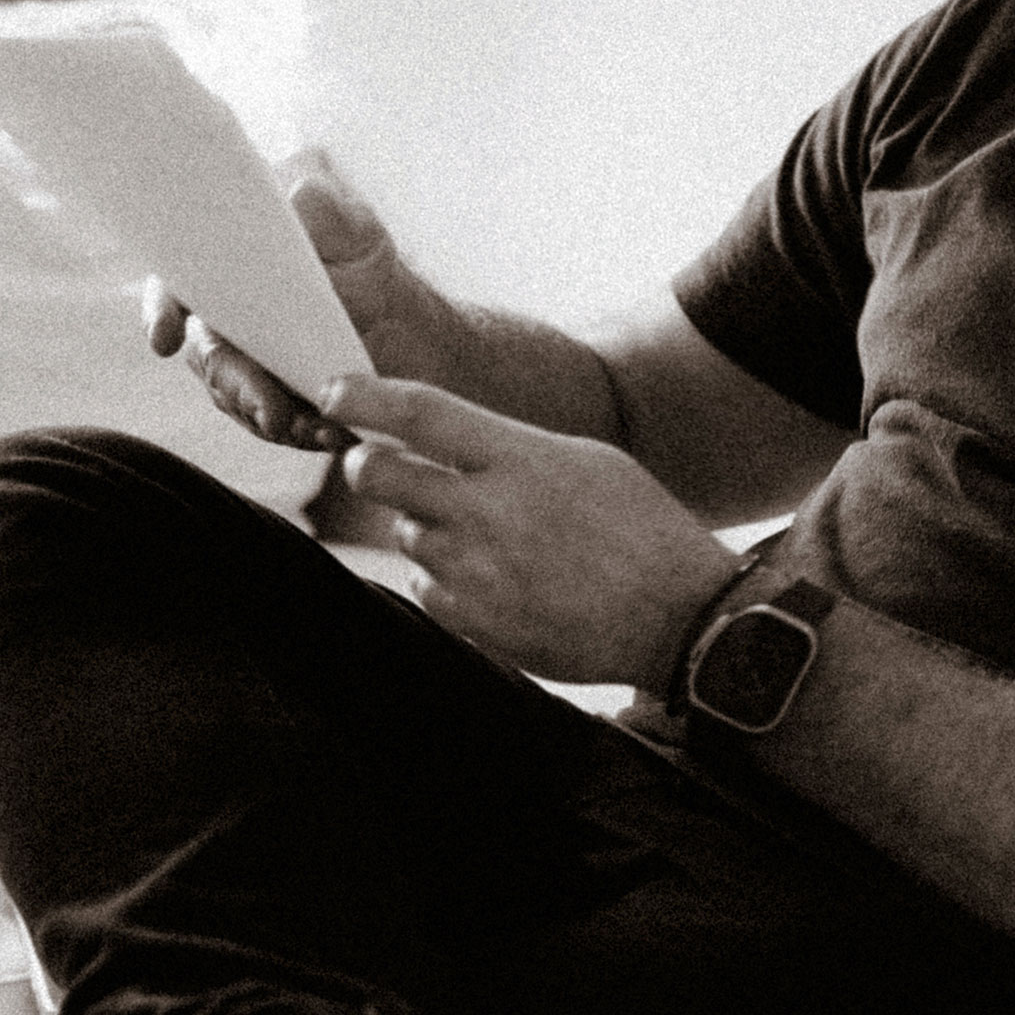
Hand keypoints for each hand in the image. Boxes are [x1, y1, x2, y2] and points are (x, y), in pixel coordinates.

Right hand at [144, 155, 461, 450]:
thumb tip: (301, 197)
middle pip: (208, 356)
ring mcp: (240, 366)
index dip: (163, 310)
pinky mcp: (268, 403)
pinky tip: (332, 434)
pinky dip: (300, 433)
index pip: (174, 284)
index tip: (166, 337)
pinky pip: (274, 426)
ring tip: (315, 427)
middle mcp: (218, 319)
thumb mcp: (349, 225)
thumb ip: (324, 209)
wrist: (394, 312)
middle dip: (235, 386)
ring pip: (238, 399)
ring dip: (272, 419)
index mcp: (218, 266)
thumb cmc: (354, 253)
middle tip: (269, 409)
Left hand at [329, 374, 740, 685]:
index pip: (421, 413)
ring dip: (429, 530)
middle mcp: (490, 512)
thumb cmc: (640, 532)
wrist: (680, 618)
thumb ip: (508, 449)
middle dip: (365, 466)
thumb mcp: (585, 461)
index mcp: (522, 459)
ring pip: (406, 535)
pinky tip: (501, 582)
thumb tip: (437, 443)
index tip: (334, 391)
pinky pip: (426, 590)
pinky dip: (448, 582)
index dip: (364, 397)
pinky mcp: (475, 623)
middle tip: (377, 466)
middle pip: (378, 475)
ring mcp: (477, 572)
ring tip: (495, 542)